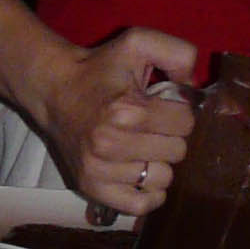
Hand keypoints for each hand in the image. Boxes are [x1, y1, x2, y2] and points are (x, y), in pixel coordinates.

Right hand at [35, 27, 198, 213]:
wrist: (54, 90)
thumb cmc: (100, 69)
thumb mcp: (138, 43)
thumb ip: (178, 52)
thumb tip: (195, 85)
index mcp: (127, 110)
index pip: (185, 123)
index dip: (180, 112)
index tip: (163, 106)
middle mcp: (111, 143)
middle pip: (178, 152)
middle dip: (170, 136)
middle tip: (151, 126)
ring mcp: (99, 169)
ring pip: (163, 178)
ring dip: (159, 162)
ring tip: (142, 147)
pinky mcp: (91, 187)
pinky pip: (140, 205)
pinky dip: (148, 193)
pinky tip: (141, 172)